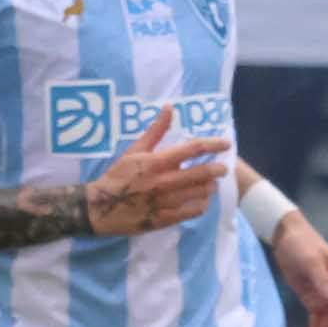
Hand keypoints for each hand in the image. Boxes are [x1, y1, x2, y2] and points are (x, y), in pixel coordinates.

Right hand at [79, 106, 231, 234]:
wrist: (101, 208)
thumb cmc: (119, 175)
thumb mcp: (135, 150)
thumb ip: (155, 130)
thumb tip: (169, 107)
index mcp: (156, 162)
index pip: (192, 150)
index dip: (212, 145)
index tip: (226, 144)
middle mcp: (163, 182)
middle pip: (201, 173)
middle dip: (217, 169)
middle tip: (224, 168)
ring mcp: (165, 202)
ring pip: (199, 193)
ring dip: (210, 186)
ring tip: (212, 183)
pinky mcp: (164, 219)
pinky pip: (192, 212)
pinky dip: (202, 205)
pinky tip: (202, 200)